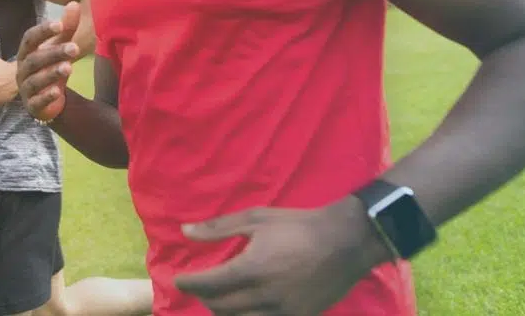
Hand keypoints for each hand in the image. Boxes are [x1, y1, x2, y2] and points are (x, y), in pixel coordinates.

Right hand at [15, 1, 81, 117]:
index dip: (43, 31)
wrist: (48, 99)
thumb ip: (67, 28)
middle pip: (34, 59)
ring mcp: (25, 89)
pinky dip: (46, 97)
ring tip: (69, 67)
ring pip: (35, 80)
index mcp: (26, 53)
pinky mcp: (32, 106)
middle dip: (53, 53)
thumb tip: (74, 4)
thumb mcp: (60, 47)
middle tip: (74, 47)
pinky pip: (37, 101)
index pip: (29, 38)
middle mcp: (22, 70)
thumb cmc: (51, 67)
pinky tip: (58, 92)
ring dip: (51, 73)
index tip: (59, 24)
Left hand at [173, 199, 392, 314]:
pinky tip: (243, 308)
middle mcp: (264, 296)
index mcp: (251, 268)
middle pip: (219, 307)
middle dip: (203, 297)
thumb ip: (218, 228)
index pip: (208, 285)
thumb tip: (184, 232)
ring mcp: (283, 312)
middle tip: (199, 286)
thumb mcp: (256, 219)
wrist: (346, 242)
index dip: (188, 284)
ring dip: (222, 311)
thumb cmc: (297, 226)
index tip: (178, 280)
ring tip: (218, 298)